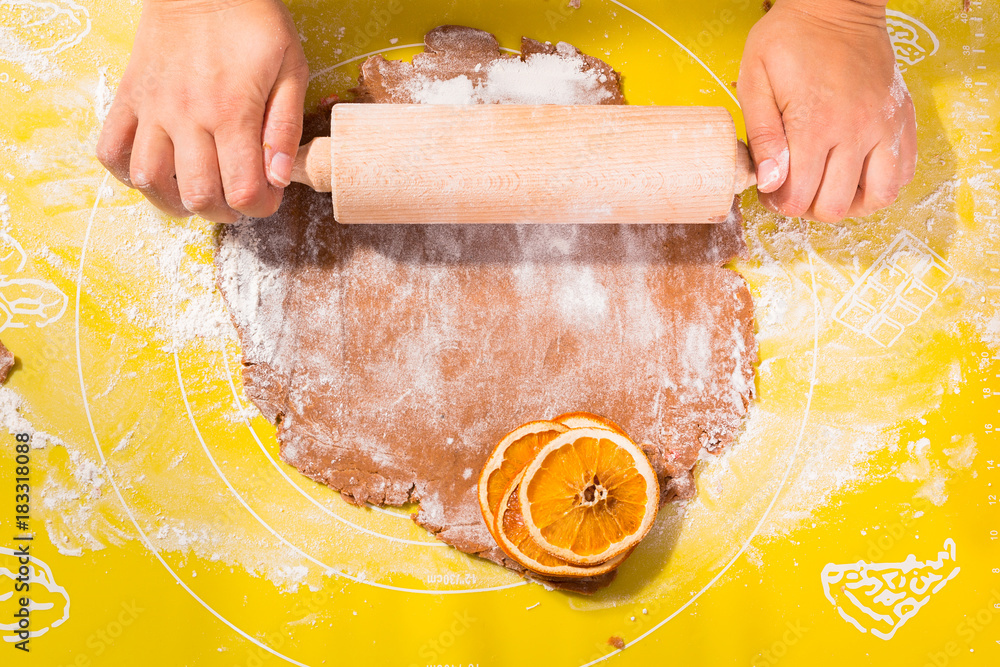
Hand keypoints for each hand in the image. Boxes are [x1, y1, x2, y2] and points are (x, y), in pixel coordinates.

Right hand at [97, 0, 307, 222]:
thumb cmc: (252, 23)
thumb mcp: (291, 68)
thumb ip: (286, 127)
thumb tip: (280, 177)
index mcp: (234, 111)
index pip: (244, 191)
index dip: (261, 207)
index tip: (267, 196)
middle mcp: (188, 115)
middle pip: (198, 196)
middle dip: (224, 211)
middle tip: (236, 197)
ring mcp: (153, 108)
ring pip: (149, 181)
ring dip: (174, 201)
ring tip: (195, 193)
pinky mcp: (128, 98)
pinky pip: (111, 151)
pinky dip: (128, 174)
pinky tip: (155, 172)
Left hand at [737, 0, 916, 221]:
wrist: (837, 4)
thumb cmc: (790, 38)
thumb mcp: (756, 79)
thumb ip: (762, 135)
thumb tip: (769, 181)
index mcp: (815, 123)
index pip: (799, 196)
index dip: (779, 204)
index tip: (771, 190)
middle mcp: (855, 130)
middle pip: (835, 206)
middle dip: (809, 208)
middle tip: (795, 189)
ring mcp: (884, 127)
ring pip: (877, 198)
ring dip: (849, 204)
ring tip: (827, 188)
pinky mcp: (902, 120)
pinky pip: (903, 174)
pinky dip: (881, 186)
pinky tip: (856, 175)